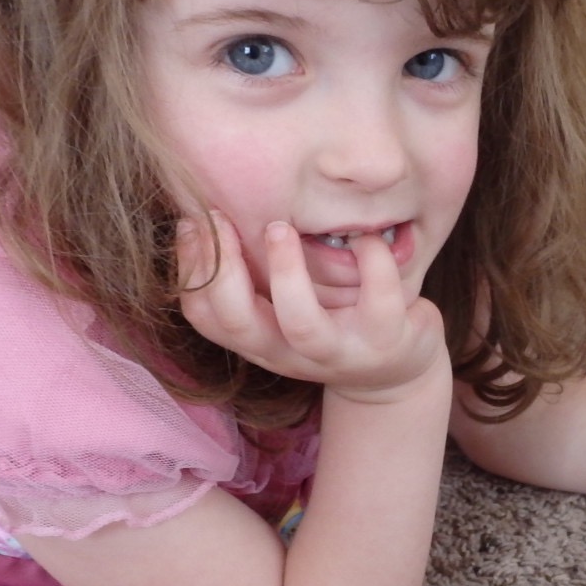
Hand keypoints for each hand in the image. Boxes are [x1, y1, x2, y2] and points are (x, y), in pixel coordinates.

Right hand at [177, 215, 449, 402]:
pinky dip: (373, 260)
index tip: (191, 222)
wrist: (396, 374)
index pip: (206, 316)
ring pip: (301, 323)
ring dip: (287, 272)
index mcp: (259, 340)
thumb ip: (254, 276)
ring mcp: (340, 351)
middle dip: (223, 270)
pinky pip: (379, 300)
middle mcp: (291, 353)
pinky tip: (366, 237)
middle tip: (222, 217)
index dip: (189, 270)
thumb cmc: (331, 324)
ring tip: (281, 227)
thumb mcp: (284, 309)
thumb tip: (210, 211)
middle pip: (239, 324)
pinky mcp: (387, 341)